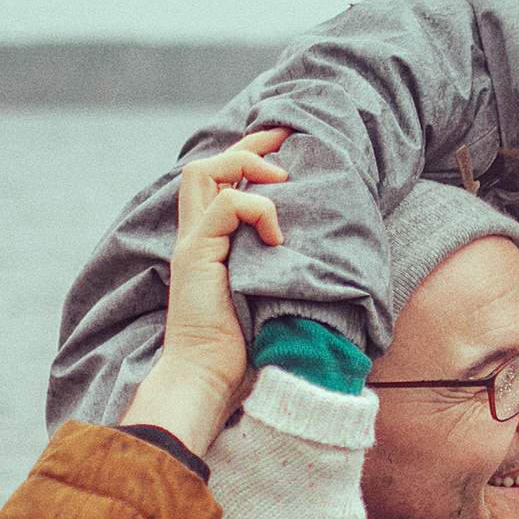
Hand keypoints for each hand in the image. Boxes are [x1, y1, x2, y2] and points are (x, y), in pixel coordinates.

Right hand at [121, 128, 288, 454]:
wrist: (208, 379)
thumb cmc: (243, 349)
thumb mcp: (270, 295)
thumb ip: (280, 267)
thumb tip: (325, 253)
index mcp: (208, 245)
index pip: (215, 183)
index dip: (247, 158)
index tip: (284, 146)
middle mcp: (195, 238)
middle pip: (204, 167)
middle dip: (248, 146)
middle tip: (285, 140)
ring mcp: (192, 245)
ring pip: (205, 173)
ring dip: (247, 167)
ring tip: (282, 182)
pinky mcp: (196, 255)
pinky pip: (225, 206)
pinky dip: (257, 209)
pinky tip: (277, 236)